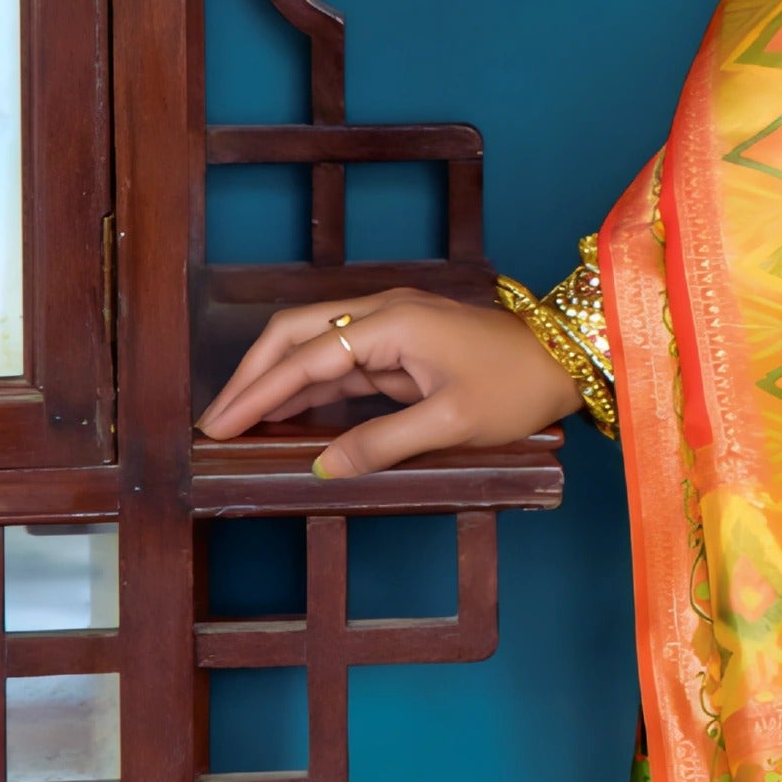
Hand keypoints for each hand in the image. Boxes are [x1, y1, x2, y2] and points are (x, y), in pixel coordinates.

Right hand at [197, 289, 577, 479]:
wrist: (566, 362)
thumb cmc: (517, 387)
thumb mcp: (451, 422)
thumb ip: (382, 443)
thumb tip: (321, 468)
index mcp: (392, 322)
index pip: (305, 355)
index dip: (258, 391)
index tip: (220, 425)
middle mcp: (384, 314)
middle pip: (296, 335)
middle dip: (252, 377)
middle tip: (215, 424)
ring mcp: (392, 328)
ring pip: (315, 348)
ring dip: (275, 383)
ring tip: (236, 424)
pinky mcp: (402, 349)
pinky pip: (341, 365)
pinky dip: (307, 388)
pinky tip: (284, 416)